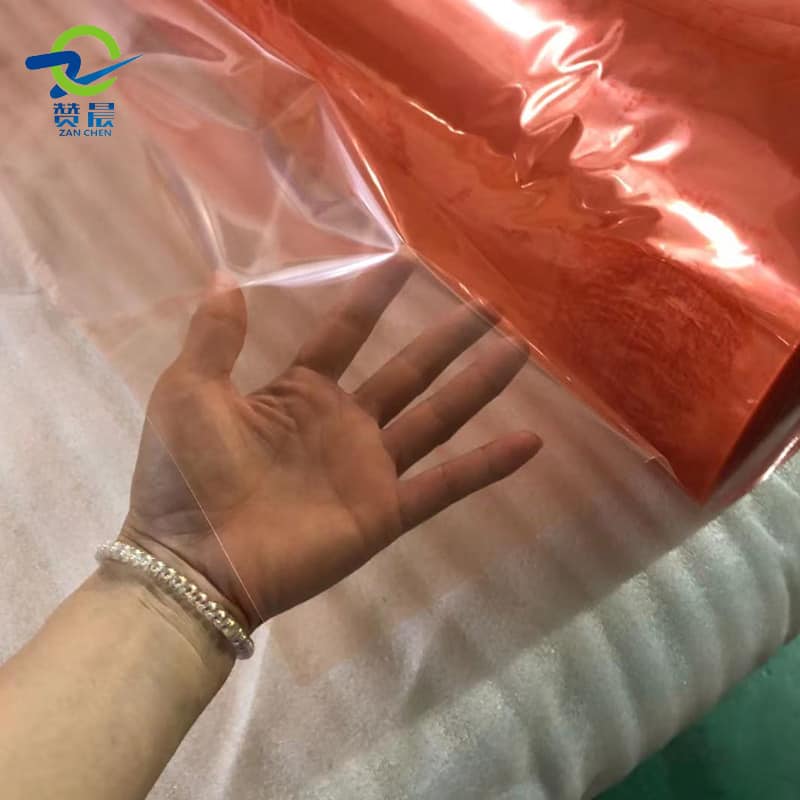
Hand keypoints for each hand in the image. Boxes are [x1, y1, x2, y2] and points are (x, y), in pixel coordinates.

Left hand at [124, 265, 541, 628]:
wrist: (197, 560)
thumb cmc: (187, 475)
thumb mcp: (190, 392)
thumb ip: (215, 337)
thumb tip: (224, 275)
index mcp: (298, 393)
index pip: (345, 334)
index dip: (373, 298)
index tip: (406, 259)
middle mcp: (343, 424)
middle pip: (408, 370)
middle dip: (449, 336)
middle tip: (489, 303)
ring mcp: (369, 468)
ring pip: (437, 416)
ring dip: (479, 385)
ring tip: (519, 350)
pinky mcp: (386, 511)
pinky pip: (445, 485)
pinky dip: (488, 466)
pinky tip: (531, 442)